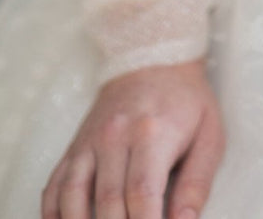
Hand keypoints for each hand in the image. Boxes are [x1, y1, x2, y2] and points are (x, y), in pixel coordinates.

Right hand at [40, 57, 225, 218]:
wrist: (152, 58)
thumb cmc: (187, 102)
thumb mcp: (209, 134)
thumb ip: (197, 183)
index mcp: (152, 133)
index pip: (142, 195)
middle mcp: (113, 137)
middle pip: (106, 204)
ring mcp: (88, 143)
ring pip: (71, 198)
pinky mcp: (73, 149)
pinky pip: (53, 188)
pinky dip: (53, 215)